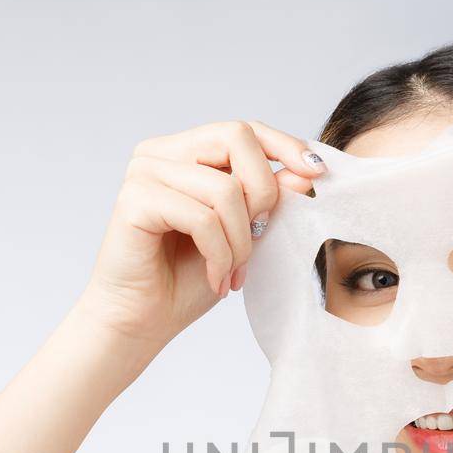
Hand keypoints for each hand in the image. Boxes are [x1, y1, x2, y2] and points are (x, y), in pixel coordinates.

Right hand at [78, 120, 327, 346]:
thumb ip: (269, 199)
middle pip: (235, 138)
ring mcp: (144, 172)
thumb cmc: (188, 279)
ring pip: (224, 188)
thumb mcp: (244, 235)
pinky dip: (219, 254)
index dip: (283, 145)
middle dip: (263, 192)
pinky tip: (216, 279)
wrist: (144, 322)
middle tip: (261, 237)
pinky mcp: (134, 199)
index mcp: (186, 153)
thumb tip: (307, 171)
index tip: (317, 173)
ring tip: (233, 272)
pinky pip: (202, 218)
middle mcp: (161, 153)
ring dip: (241, 241)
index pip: (242, 130)